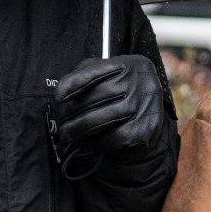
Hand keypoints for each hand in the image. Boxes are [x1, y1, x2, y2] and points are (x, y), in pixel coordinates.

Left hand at [50, 56, 168, 165]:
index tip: (58, 98)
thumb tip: (61, 94)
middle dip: (68, 115)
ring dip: (75, 132)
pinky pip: (109, 139)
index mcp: (129, 64)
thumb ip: (86, 75)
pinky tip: (82, 147)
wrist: (152, 118)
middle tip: (59, 125)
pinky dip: (92, 145)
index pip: (91, 73)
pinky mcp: (144, 129)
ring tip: (65, 138)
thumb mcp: (110, 75)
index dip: (70, 86)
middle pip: (91, 99)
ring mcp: (144, 105)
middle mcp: (139, 81)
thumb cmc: (124, 94)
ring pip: (97, 121)